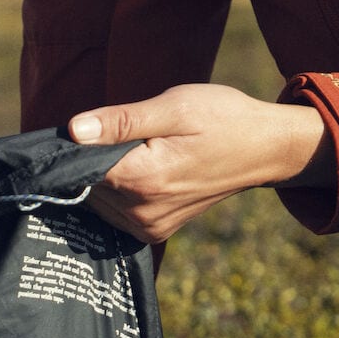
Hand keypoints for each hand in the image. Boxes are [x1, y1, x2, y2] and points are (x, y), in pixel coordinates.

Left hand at [68, 83, 332, 243]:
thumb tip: (73, 130)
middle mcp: (140, 211)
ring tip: (142, 150)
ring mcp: (148, 226)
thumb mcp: (175, 107)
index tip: (92, 126)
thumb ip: (122, 121)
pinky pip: (114, 212)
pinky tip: (143, 169)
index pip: (77, 167)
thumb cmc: (223, 118)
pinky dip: (117, 190)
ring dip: (106, 175)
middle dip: (92, 157)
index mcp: (141, 178)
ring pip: (96, 199)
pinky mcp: (154, 230)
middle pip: (85, 184)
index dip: (76, 143)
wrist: (264, 149)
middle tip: (128, 131)